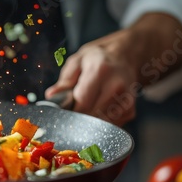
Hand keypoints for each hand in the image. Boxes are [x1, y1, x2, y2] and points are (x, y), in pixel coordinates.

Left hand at [45, 13, 181, 125]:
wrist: (123, 56)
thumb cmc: (96, 59)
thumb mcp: (76, 62)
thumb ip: (64, 81)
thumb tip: (51, 96)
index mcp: (101, 71)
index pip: (83, 102)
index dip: (70, 111)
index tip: (63, 110)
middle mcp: (117, 86)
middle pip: (91, 116)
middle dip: (77, 117)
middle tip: (72, 109)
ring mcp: (126, 100)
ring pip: (100, 124)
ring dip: (88, 121)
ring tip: (85, 106)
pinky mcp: (130, 111)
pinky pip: (108, 126)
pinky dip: (99, 122)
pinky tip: (97, 108)